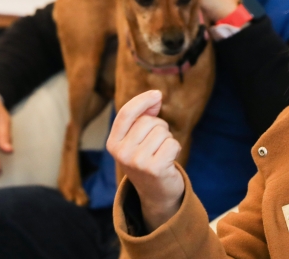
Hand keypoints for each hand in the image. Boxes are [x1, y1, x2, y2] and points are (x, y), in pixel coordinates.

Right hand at [107, 90, 184, 230]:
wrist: (156, 194)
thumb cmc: (148, 160)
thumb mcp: (138, 139)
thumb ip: (143, 117)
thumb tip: (156, 96)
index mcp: (113, 143)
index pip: (126, 113)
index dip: (143, 100)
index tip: (157, 94)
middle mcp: (121, 153)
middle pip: (149, 121)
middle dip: (160, 128)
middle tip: (157, 145)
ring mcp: (137, 162)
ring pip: (162, 131)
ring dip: (167, 139)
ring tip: (161, 153)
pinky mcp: (154, 169)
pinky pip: (172, 143)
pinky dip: (175, 149)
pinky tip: (168, 161)